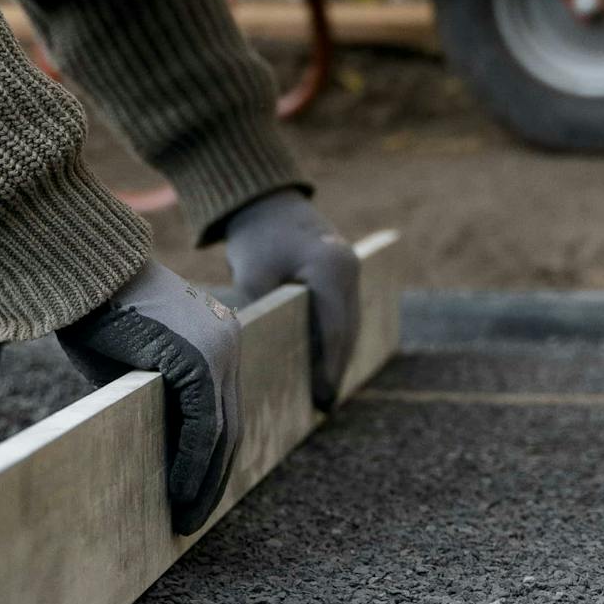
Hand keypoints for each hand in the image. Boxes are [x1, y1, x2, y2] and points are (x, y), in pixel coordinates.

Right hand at [57, 259, 240, 533]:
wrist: (84, 272)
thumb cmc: (96, 310)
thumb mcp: (137, 358)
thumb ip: (160, 394)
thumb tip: (164, 448)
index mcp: (216, 337)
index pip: (223, 409)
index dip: (211, 456)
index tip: (194, 492)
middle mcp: (228, 341)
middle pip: (230, 424)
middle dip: (212, 477)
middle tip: (191, 518)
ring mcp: (218, 349)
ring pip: (222, 431)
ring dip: (204, 481)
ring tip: (183, 519)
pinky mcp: (198, 359)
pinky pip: (204, 426)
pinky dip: (192, 464)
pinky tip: (176, 493)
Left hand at [223, 189, 359, 410]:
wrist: (262, 197)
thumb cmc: (255, 236)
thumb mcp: (253, 277)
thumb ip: (266, 314)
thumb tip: (268, 358)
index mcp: (332, 268)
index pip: (334, 330)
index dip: (329, 369)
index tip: (322, 401)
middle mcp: (349, 267)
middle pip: (347, 329)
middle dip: (336, 367)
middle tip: (322, 406)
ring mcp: (350, 265)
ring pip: (348, 321)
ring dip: (337, 353)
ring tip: (322, 391)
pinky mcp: (342, 267)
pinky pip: (342, 309)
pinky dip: (334, 335)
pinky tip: (321, 359)